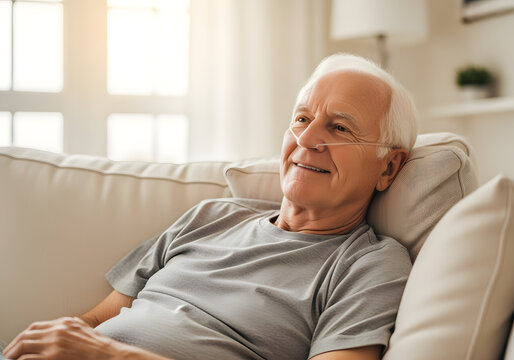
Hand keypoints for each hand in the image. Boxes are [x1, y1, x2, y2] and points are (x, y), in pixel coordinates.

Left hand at [2, 317, 122, 359]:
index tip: (17, 344)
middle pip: (27, 335)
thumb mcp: (82, 330)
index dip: (23, 336)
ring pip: (24, 346)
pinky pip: (29, 359)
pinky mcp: (54, 356)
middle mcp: (58, 330)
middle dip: (14, 346)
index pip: (35, 326)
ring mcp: (55, 343)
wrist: (108, 355)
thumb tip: (51, 337)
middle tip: (8, 355)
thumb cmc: (98, 346)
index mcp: (65, 323)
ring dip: (14, 355)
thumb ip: (67, 329)